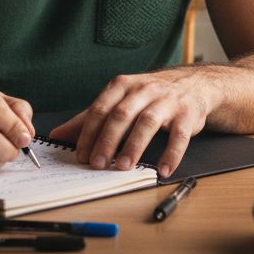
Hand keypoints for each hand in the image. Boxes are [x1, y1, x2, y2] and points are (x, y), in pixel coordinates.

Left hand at [48, 68, 211, 178]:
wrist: (194, 84)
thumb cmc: (150, 96)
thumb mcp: (119, 99)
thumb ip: (91, 117)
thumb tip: (58, 134)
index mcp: (122, 85)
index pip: (100, 109)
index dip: (89, 133)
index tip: (81, 155)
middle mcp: (143, 90)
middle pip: (121, 115)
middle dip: (107, 141)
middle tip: (98, 164)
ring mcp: (167, 101)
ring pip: (147, 122)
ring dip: (134, 146)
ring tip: (124, 167)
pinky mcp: (187, 114)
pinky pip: (179, 135)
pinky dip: (171, 154)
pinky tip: (163, 169)